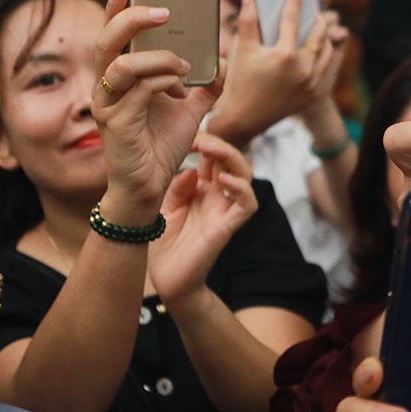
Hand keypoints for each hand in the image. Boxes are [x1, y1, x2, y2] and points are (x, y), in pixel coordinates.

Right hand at [93, 0, 222, 221]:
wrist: (151, 184)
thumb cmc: (162, 145)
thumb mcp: (190, 109)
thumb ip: (203, 85)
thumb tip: (221, 61)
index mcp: (122, 77)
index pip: (114, 35)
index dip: (116, 9)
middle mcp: (108, 86)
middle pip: (107, 40)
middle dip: (132, 19)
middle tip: (162, 12)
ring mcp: (109, 103)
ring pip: (121, 64)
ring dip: (155, 58)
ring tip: (181, 65)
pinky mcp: (115, 122)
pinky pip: (135, 91)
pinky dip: (159, 83)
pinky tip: (176, 89)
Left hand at [149, 133, 256, 302]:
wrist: (166, 278)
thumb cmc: (163, 243)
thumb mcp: (164, 205)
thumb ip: (178, 186)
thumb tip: (191, 170)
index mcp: (201, 188)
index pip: (212, 156)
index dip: (204, 140)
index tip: (186, 133)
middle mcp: (217, 195)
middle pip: (231, 160)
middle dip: (219, 144)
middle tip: (200, 137)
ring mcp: (225, 210)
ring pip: (245, 175)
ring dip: (231, 158)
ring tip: (212, 149)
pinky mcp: (228, 227)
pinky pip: (247, 205)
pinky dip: (242, 189)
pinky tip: (224, 180)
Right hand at [210, 0, 341, 146]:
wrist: (245, 118)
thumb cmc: (240, 83)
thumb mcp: (243, 50)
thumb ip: (248, 20)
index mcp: (285, 56)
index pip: (292, 20)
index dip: (295, 1)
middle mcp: (303, 69)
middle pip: (319, 33)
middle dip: (317, 17)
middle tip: (314, 7)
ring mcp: (312, 83)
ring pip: (328, 50)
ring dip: (324, 36)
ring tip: (319, 25)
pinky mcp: (316, 93)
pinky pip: (328, 67)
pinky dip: (326, 54)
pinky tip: (320, 46)